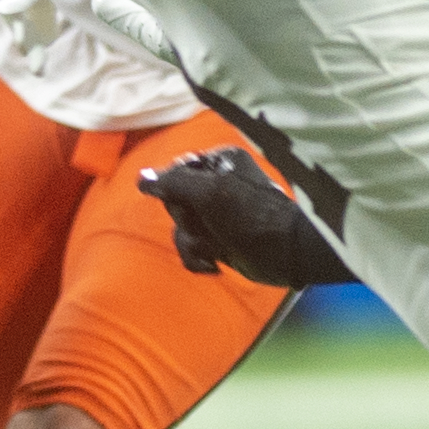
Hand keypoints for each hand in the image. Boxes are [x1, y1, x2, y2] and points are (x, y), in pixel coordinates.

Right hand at [136, 148, 343, 286]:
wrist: (286, 254)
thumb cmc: (252, 216)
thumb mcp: (210, 192)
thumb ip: (173, 182)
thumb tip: (142, 179)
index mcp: (219, 163)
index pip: (174, 172)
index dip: (177, 192)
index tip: (195, 201)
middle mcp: (217, 186)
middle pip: (174, 203)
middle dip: (189, 221)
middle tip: (211, 225)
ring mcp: (217, 216)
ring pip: (180, 230)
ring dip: (195, 244)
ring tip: (217, 250)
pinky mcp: (219, 242)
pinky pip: (190, 250)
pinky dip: (198, 259)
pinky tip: (215, 265)